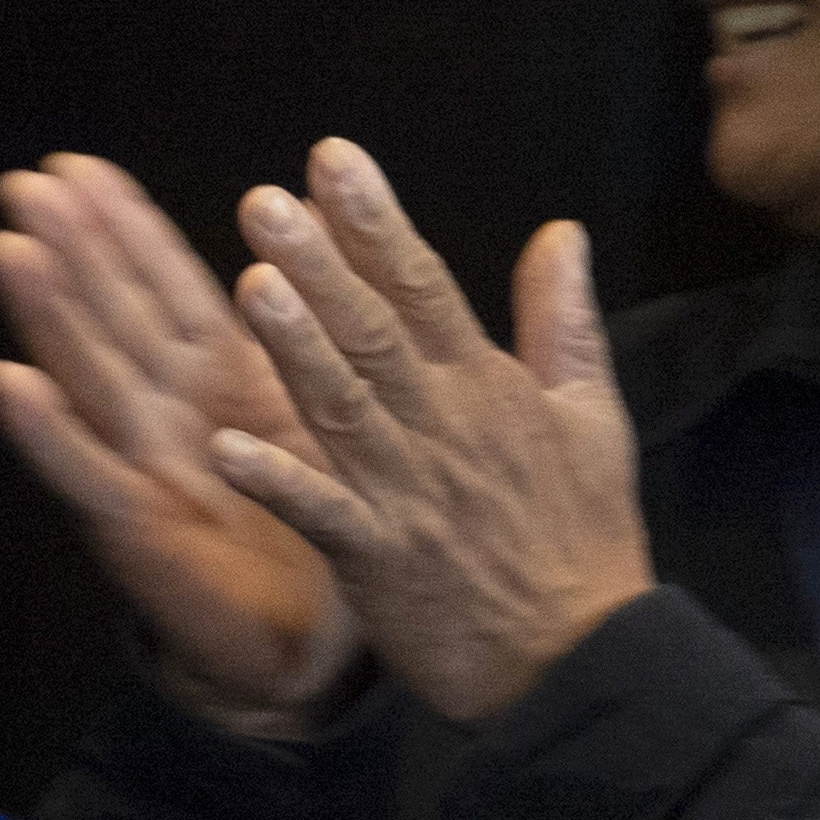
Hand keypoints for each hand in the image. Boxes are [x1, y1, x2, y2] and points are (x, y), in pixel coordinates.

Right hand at [0, 154, 362, 731]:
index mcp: (223, 383)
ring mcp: (143, 468)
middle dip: (72, 248)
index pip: (168, 289)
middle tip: (28, 184)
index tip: (82, 168)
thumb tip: (331, 255)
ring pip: (89, 374)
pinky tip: (8, 382)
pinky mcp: (137, 530)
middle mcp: (168, 415)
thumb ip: (321, 340)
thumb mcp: (325, 418)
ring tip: (8, 250)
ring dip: (46, 313)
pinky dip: (48, 430)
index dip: (126, 229)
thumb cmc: (319, 531)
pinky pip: (88, 472)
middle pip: (113, 316)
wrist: (310, 655)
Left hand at [206, 139, 654, 725]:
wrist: (585, 661)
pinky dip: (279, 482)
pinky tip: (226, 448)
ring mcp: (409, 493)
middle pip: (374, 334)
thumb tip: (560, 231)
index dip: (376, 222)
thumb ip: (563, 322)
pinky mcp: (381, 558)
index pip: (424, 286)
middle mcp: (444, 428)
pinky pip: (323, 514)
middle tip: (261, 201)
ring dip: (294, 348)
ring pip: (343, 406)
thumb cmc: (582, 538)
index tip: (330, 158)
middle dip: (320, 265)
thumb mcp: (593, 419)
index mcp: (487, 389)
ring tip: (249, 284)